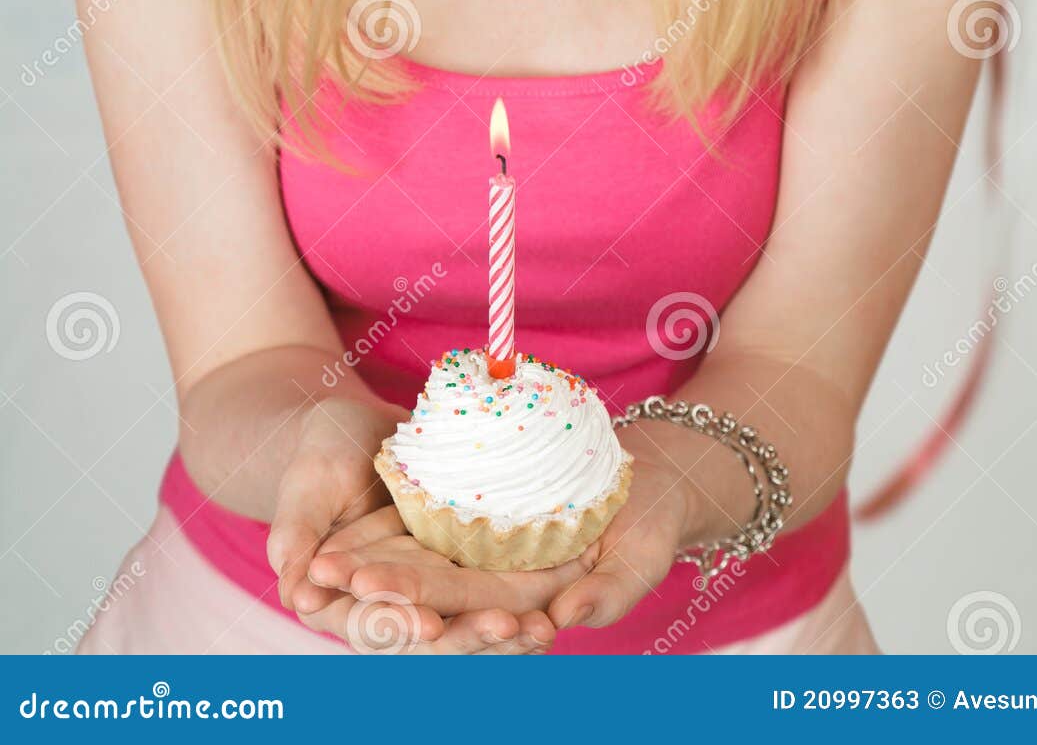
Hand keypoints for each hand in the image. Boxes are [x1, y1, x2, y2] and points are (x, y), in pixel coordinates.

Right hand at [266, 397, 559, 652]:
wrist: (359, 426)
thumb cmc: (322, 451)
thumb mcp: (308, 482)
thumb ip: (297, 531)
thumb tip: (293, 587)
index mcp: (347, 597)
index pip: (372, 622)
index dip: (398, 626)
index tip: (426, 625)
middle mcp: (396, 601)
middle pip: (432, 633)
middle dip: (468, 636)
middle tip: (506, 631)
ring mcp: (435, 584)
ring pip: (471, 618)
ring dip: (506, 631)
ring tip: (542, 631)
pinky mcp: (465, 562)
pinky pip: (499, 586)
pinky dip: (527, 598)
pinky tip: (562, 597)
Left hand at [309, 451, 687, 640]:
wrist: (656, 476)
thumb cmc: (656, 522)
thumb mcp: (643, 556)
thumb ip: (608, 594)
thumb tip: (563, 623)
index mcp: (532, 604)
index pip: (472, 614)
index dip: (425, 609)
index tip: (378, 600)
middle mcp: (499, 584)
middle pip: (430, 590)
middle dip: (378, 588)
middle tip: (328, 579)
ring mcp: (484, 550)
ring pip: (418, 560)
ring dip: (369, 564)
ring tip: (319, 564)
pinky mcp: (476, 512)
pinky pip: (427, 519)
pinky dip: (387, 529)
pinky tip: (344, 530)